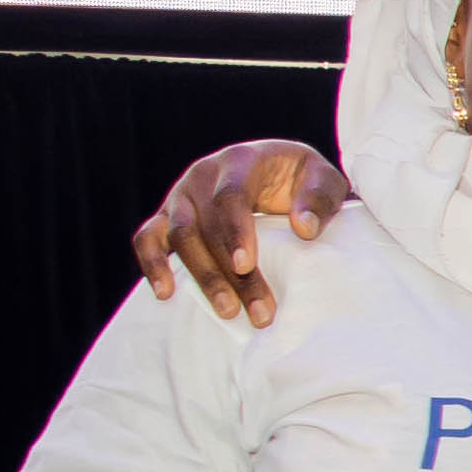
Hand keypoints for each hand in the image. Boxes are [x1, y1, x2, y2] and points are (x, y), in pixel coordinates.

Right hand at [136, 140, 345, 325]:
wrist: (281, 172)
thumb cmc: (303, 180)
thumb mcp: (324, 180)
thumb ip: (318, 199)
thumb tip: (303, 228)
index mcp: (239, 161)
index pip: (230, 196)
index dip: (235, 231)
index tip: (246, 265)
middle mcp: (202, 175)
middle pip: (205, 225)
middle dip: (230, 271)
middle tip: (258, 311)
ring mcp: (181, 196)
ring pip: (179, 237)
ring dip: (202, 276)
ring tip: (228, 311)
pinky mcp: (167, 216)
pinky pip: (147, 238)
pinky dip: (152, 264)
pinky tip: (165, 293)